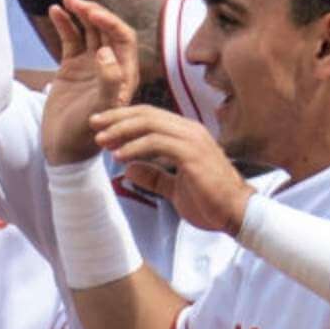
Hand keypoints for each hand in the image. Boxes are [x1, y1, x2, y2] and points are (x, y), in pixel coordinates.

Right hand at [42, 0, 139, 163]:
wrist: (63, 149)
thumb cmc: (85, 135)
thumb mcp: (100, 110)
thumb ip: (108, 82)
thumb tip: (105, 52)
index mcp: (124, 75)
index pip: (123, 39)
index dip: (110, 22)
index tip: (92, 14)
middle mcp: (111, 67)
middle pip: (106, 29)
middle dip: (93, 13)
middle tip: (76, 2)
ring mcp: (91, 65)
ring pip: (88, 31)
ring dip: (79, 13)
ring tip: (65, 0)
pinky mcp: (72, 67)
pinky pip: (70, 39)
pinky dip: (64, 24)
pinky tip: (55, 11)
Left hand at [91, 105, 252, 233]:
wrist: (237, 214)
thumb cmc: (210, 202)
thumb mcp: (174, 188)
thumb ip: (154, 176)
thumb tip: (129, 169)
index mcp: (186, 134)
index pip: (149, 117)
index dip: (122, 119)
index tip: (100, 126)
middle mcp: (189, 130)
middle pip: (146, 113)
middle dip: (116, 118)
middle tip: (93, 124)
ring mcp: (192, 139)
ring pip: (149, 123)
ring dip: (121, 131)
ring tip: (101, 141)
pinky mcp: (192, 153)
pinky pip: (157, 142)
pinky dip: (135, 147)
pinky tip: (119, 156)